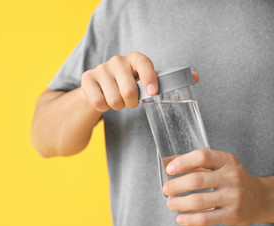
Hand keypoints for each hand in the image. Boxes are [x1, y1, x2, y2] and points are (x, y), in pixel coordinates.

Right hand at [80, 51, 198, 111]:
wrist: (98, 87)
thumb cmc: (127, 83)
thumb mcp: (144, 80)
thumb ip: (165, 79)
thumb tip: (196, 77)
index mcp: (135, 59)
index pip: (144, 63)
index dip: (149, 78)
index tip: (152, 93)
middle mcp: (117, 61)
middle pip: (128, 90)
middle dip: (131, 103)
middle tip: (131, 102)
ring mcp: (100, 69)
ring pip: (113, 100)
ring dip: (117, 107)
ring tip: (117, 100)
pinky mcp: (87, 79)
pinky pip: (98, 102)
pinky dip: (103, 108)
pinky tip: (104, 100)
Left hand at [162, 149, 273, 225]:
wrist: (260, 198)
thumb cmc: (234, 179)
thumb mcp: (222, 165)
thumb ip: (200, 165)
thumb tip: (172, 166)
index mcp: (226, 161)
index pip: (201, 157)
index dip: (182, 162)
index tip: (169, 169)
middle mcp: (231, 177)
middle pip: (196, 180)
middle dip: (176, 185)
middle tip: (166, 189)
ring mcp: (233, 197)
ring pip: (199, 201)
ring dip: (179, 203)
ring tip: (171, 203)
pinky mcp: (232, 215)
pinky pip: (206, 218)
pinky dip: (189, 219)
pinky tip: (180, 218)